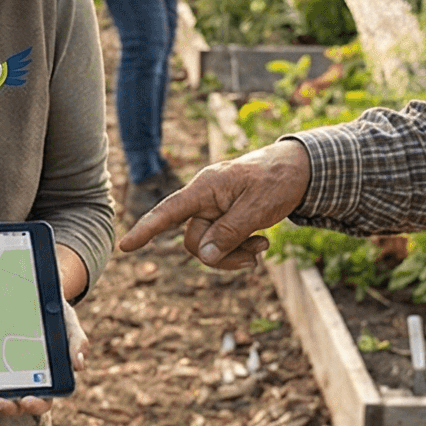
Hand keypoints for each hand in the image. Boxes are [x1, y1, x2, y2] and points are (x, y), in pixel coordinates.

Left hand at [0, 297, 86, 418]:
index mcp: (47, 378)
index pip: (44, 400)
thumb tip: (79, 366)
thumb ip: (77, 342)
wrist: (34, 295)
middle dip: (7, 407)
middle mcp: (25, 382)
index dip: (35, 405)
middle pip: (17, 404)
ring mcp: (6, 376)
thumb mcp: (69, 324)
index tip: (27, 400)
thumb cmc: (56, 314)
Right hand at [117, 138, 311, 265]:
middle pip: (194, 239)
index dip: (146, 230)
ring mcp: (215, 208)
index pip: (169, 211)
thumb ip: (229, 232)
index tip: (125, 246)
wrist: (300, 169)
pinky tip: (261, 243)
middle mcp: (205, 198)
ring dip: (235, 253)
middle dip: (222, 255)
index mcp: (205, 188)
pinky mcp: (225, 216)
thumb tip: (203, 255)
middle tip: (255, 257)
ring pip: (209, 245)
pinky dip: (240, 248)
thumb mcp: (257, 208)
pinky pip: (222, 241)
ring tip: (263, 247)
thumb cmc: (277, 180)